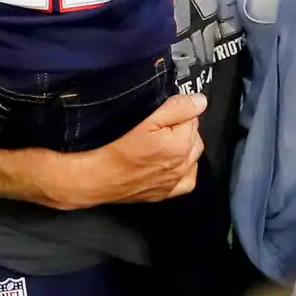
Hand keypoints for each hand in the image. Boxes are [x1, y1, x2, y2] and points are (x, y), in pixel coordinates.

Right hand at [36, 93, 206, 209]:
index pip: (192, 115)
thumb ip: (178, 107)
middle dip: (183, 126)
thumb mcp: (146, 116)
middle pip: (194, 135)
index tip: (162, 109)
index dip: (178, 109)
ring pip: (192, 156)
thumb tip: (201, 101)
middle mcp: (183, 166)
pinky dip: (184, 169)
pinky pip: (186, 180)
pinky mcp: (164, 194)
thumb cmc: (117, 142)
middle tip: (159, 122)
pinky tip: (171, 161)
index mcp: (182, 144)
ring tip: (163, 139)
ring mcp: (174, 182)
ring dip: (184, 146)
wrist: (94, 175)